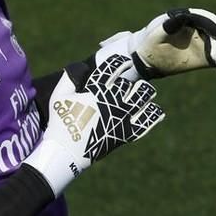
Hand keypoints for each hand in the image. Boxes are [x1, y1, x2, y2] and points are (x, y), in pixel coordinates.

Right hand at [24, 55, 164, 195]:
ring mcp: (121, 116)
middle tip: (131, 84)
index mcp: (96, 90)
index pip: (112, 69)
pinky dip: (154, 115)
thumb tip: (80, 66)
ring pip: (143, 97)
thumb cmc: (60, 124)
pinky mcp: (126, 133)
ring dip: (146, 92)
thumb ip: (69, 78)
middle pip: (130, 84)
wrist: (66, 153)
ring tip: (146, 92)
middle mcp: (112, 100)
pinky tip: (157, 111)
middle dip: (131, 82)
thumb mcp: (58, 97)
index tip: (124, 62)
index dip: (120, 63)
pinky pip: (146, 122)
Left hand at [96, 8, 215, 80]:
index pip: (202, 19)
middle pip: (214, 30)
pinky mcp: (206, 53)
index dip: (212, 26)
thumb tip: (181, 17)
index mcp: (185, 18)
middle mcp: (197, 27)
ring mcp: (203, 40)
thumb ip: (167, 26)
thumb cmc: (149, 44)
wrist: (147, 57)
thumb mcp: (155, 35)